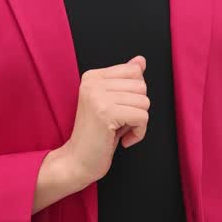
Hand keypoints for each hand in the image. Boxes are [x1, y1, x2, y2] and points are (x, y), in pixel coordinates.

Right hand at [60, 55, 149, 183]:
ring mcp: (98, 96)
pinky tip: (123, 140)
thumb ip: (125, 80)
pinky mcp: (105, 113)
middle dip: (138, 108)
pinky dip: (139, 133)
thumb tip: (141, 60)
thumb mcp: (112, 102)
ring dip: (139, 123)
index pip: (134, 71)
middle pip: (142, 86)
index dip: (135, 94)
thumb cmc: (96, 135)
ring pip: (144, 102)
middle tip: (120, 123)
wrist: (76, 162)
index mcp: (93, 76)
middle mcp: (93, 82)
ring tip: (119, 131)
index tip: (121, 109)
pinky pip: (142, 117)